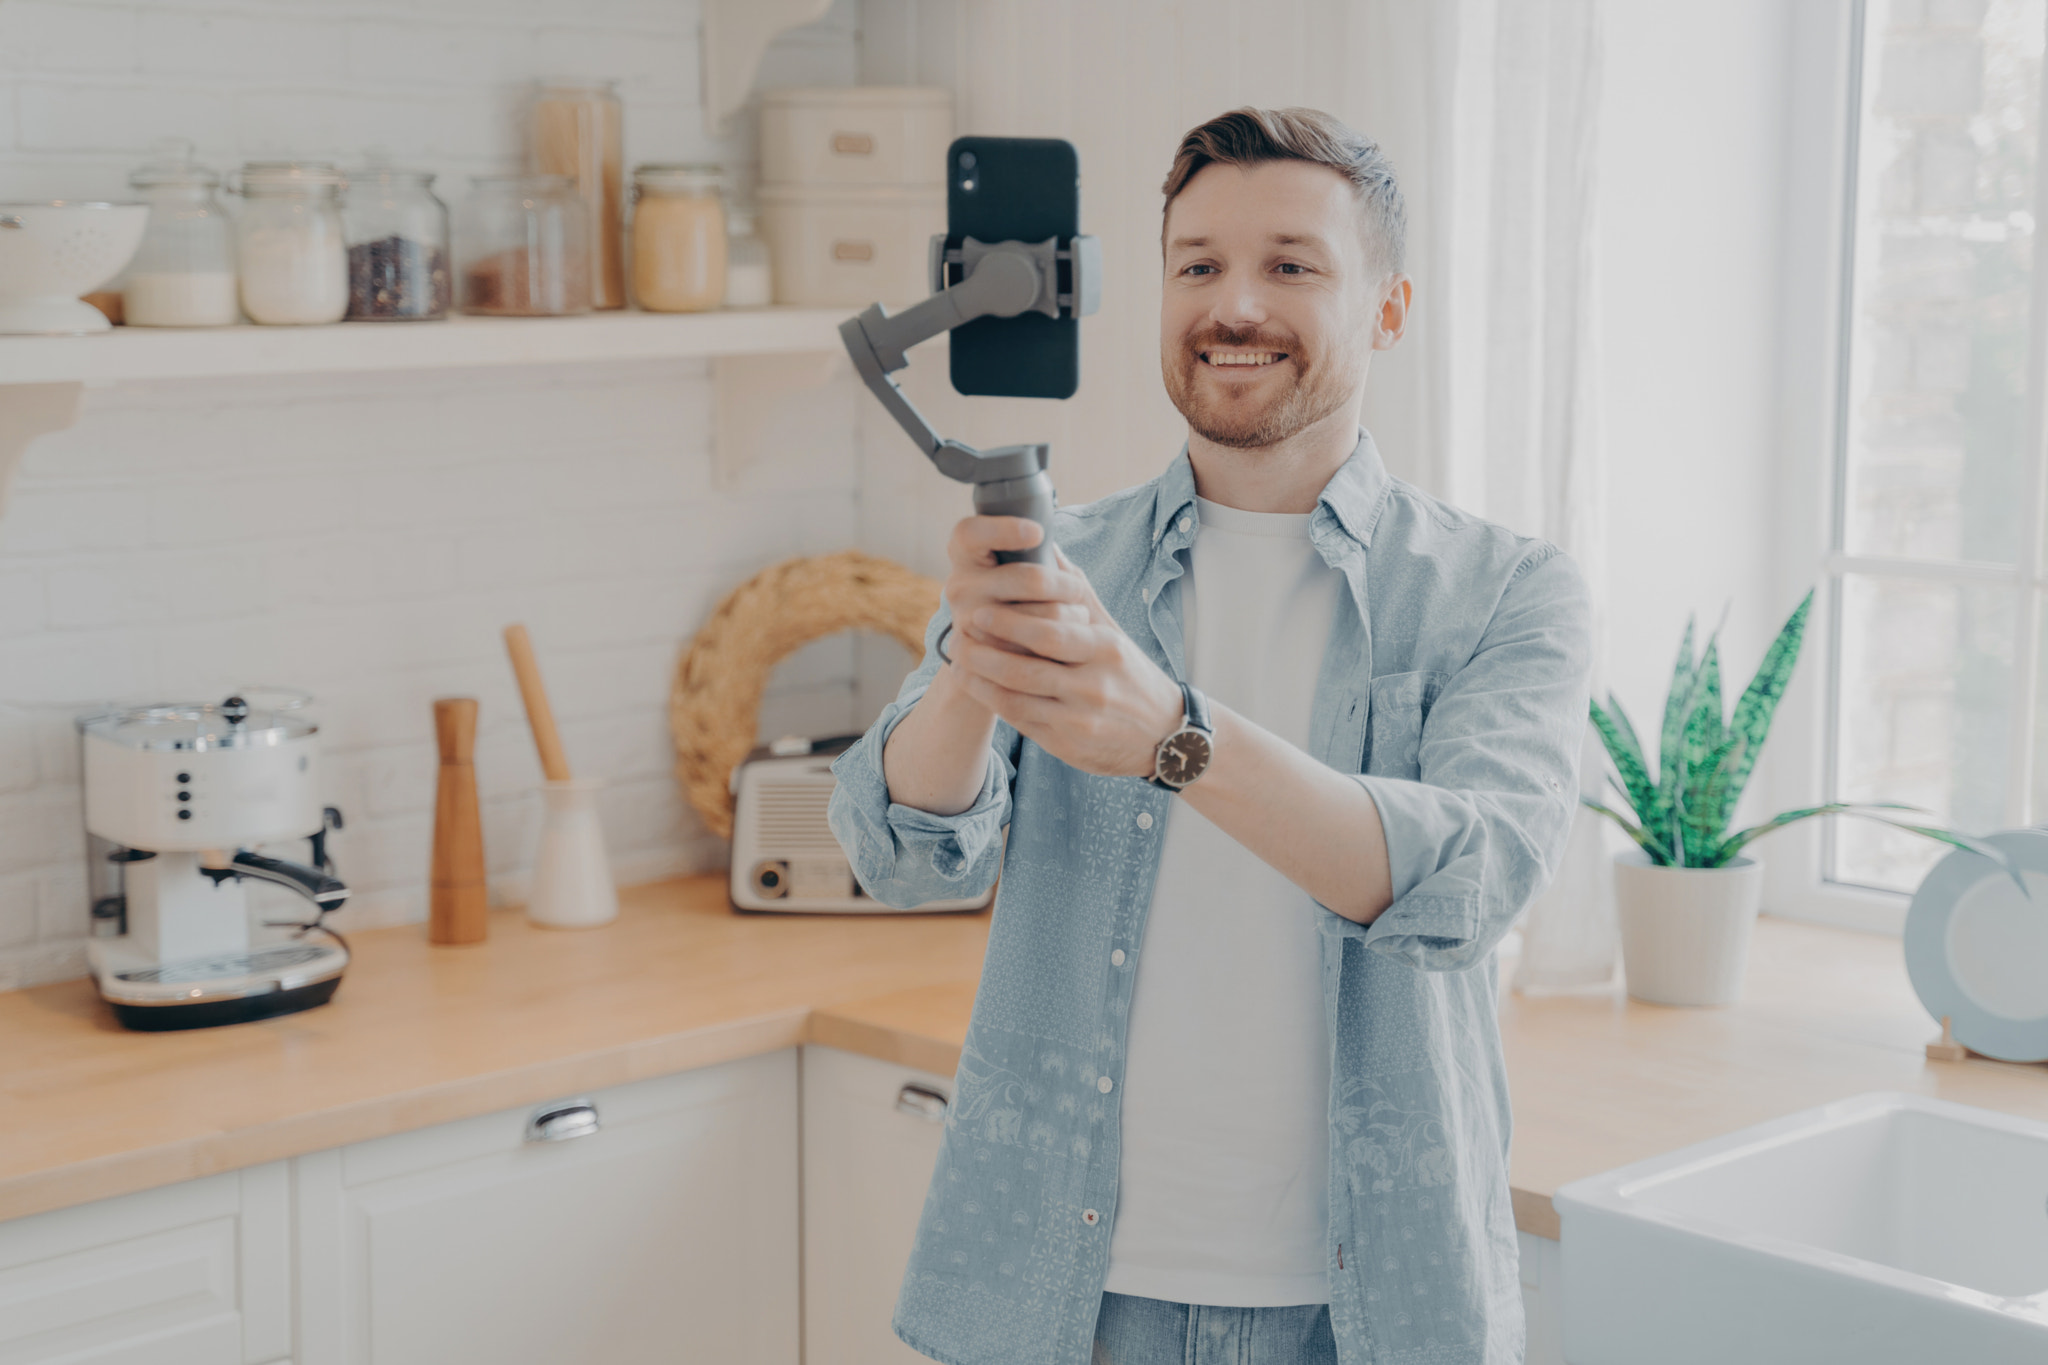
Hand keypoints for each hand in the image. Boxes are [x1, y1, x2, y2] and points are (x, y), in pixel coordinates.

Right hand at [940, 516, 1092, 659]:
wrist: (988, 656)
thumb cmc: (1015, 595)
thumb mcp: (1015, 566)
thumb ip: (1030, 550)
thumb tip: (1050, 542)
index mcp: (964, 554)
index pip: (971, 533)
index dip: (1003, 530)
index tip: (1037, 533)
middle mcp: (959, 587)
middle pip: (1031, 580)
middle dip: (1067, 585)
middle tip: (1077, 590)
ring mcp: (968, 625)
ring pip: (1046, 616)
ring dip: (1073, 616)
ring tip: (1078, 617)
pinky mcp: (986, 660)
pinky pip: (1043, 651)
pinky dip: (1064, 647)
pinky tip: (1067, 646)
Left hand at [950, 546, 1185, 777]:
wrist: (1166, 734)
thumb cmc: (1129, 673)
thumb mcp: (1112, 630)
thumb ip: (1076, 591)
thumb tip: (1047, 542)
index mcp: (1106, 649)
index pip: (1051, 632)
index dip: (1010, 623)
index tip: (980, 609)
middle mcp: (1093, 685)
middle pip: (1026, 668)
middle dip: (985, 651)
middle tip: (958, 632)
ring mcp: (1079, 719)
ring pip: (1016, 698)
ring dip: (980, 678)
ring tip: (958, 659)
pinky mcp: (1067, 745)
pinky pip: (1021, 721)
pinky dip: (994, 702)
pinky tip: (976, 686)